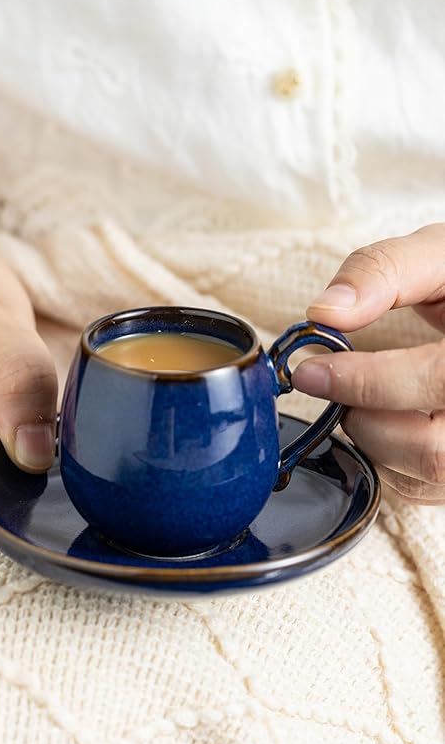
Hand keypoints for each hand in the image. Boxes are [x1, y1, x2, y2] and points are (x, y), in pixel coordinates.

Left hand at [293, 224, 444, 503]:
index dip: (365, 382)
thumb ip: (384, 271)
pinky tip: (382, 419)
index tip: (312, 370)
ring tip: (362, 396)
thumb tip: (324, 313)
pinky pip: (425, 488)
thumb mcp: (440, 255)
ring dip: (373, 442)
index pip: (433, 381)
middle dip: (365, 418)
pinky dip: (388, 460)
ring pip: (426, 476)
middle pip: (431, 450)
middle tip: (336, 382)